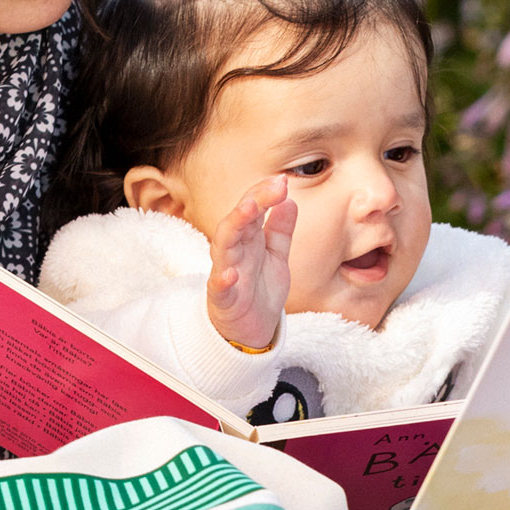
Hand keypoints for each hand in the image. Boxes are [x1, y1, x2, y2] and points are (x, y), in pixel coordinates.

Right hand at [207, 175, 298, 354]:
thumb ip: (280, 230)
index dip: (265, 192)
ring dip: (235, 225)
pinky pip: (219, 288)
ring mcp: (226, 273)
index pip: (252, 208)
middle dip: (254, 200)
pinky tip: (230, 274)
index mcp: (248, 239)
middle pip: (239, 220)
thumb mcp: (276, 255)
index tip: (283, 180)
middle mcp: (235, 251)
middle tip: (276, 185)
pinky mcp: (223, 299)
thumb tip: (290, 200)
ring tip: (249, 208)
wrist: (249, 330)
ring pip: (224, 245)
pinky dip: (223, 280)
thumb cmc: (259, 288)